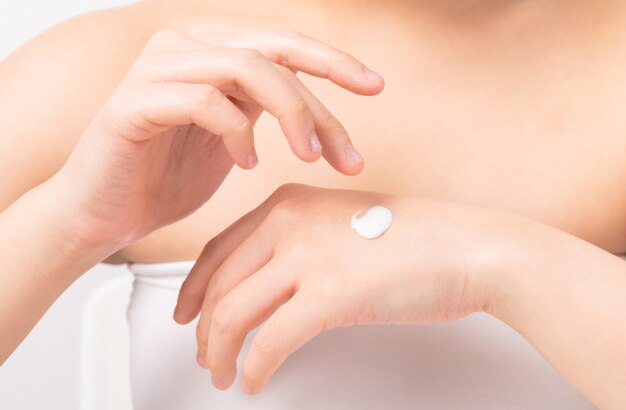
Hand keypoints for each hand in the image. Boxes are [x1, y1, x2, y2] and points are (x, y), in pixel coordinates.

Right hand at [50, 30, 383, 251]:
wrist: (104, 214)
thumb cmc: (167, 180)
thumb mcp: (232, 140)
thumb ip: (262, 112)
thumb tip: (319, 113)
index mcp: (211, 56)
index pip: (283, 45)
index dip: (333, 62)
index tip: (375, 87)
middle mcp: (185, 49)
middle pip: (273, 53)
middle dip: (321, 101)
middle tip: (348, 153)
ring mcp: (157, 70)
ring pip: (245, 68)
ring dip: (289, 114)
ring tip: (307, 157)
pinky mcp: (134, 102)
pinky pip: (203, 101)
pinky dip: (236, 132)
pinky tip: (246, 162)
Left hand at [175, 184, 505, 393]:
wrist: (467, 247)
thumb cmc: (415, 239)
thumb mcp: (339, 224)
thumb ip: (299, 246)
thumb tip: (266, 287)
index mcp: (289, 203)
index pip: (219, 250)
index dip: (194, 288)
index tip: (187, 313)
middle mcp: (289, 222)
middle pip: (219, 285)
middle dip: (203, 329)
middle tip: (204, 354)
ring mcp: (307, 256)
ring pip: (232, 314)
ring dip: (220, 352)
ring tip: (224, 374)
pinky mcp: (330, 294)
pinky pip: (270, 341)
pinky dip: (254, 368)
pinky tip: (255, 380)